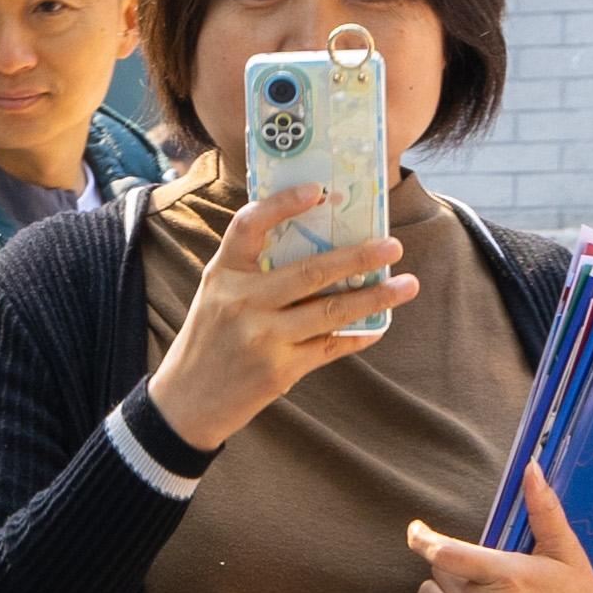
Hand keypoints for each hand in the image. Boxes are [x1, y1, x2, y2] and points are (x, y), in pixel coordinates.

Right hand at [143, 185, 406, 451]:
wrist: (185, 402)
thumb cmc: (209, 339)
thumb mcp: (218, 296)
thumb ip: (254, 271)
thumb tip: (320, 246)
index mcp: (223, 274)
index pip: (249, 226)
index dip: (282, 204)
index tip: (318, 190)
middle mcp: (242, 302)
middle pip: (309, 272)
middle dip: (357, 258)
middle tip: (394, 245)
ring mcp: (262, 338)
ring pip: (329, 311)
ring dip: (374, 298)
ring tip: (407, 285)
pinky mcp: (278, 370)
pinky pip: (329, 346)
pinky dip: (357, 335)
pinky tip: (379, 325)